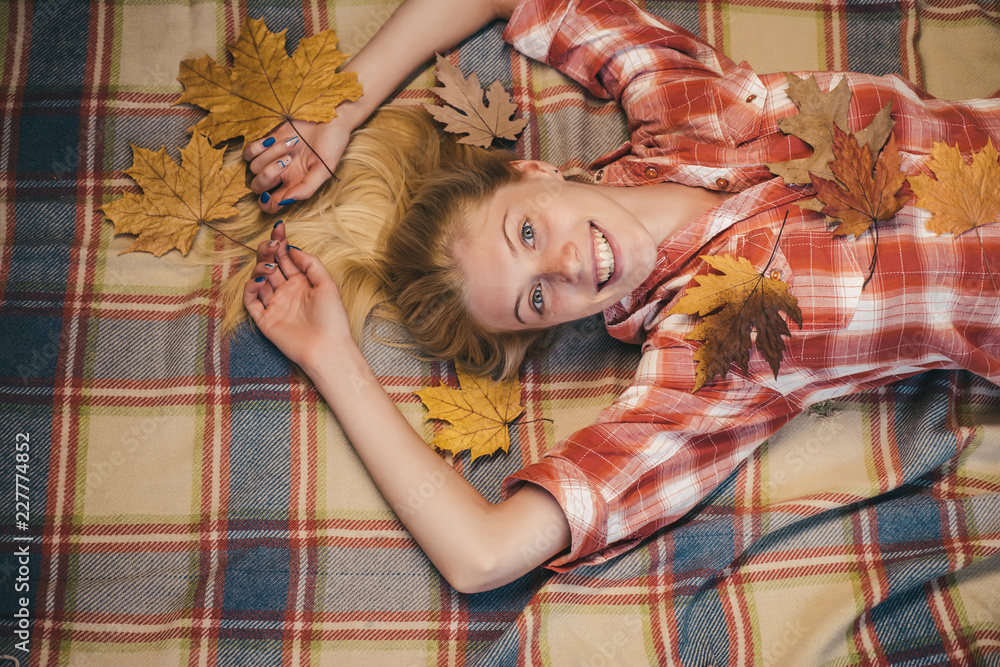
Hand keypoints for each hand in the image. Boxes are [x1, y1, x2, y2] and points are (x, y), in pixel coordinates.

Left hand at [243, 118, 352, 213]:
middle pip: (258, 187)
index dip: (266, 204)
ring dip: (271, 155)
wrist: (330, 116)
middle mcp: (281, 174)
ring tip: (291, 143)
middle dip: (268, 176)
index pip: (272, 204)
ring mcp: (273, 158)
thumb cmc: (332, 143)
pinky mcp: (267, 142)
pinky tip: (272, 140)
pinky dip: (257, 147)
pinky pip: (249, 152)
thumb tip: (286, 201)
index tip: (269, 196)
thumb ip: (307, 188)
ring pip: (254, 167)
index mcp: (295, 184)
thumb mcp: (325, 168)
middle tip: (286, 162)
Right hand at [243, 221, 351, 369]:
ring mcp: (275, 304)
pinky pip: (251, 301)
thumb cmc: (332, 318)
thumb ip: (311, 264)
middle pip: (270, 264)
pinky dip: (250, 288)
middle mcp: (287, 291)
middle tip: (272, 244)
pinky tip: (260, 281)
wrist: (327, 348)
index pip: (286, 258)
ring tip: (270, 266)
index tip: (279, 228)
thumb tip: (293, 248)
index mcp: (302, 282)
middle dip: (268, 251)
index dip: (281, 242)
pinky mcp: (265, 320)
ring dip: (260, 267)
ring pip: (258, 279)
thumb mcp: (327, 284)